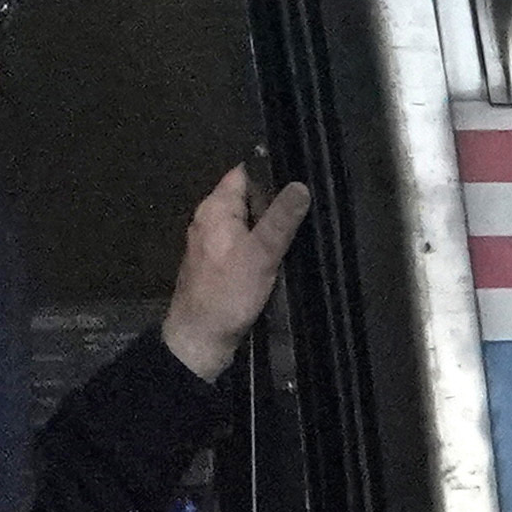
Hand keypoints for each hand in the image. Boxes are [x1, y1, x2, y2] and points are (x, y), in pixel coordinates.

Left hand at [159, 164, 312, 380]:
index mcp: (215, 209)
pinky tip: (282, 255)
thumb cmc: (227, 294)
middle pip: (248, 197)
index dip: (271, 171)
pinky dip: (261, 246)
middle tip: (310, 206)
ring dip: (270, 226)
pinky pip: (244, 243)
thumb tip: (301, 184)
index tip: (301, 175)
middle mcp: (210, 220)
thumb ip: (281, 219)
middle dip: (275, 200)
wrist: (200, 340)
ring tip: (303, 227)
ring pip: (248, 222)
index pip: (243, 173)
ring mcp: (213, 243)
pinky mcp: (219, 264)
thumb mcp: (261, 254)